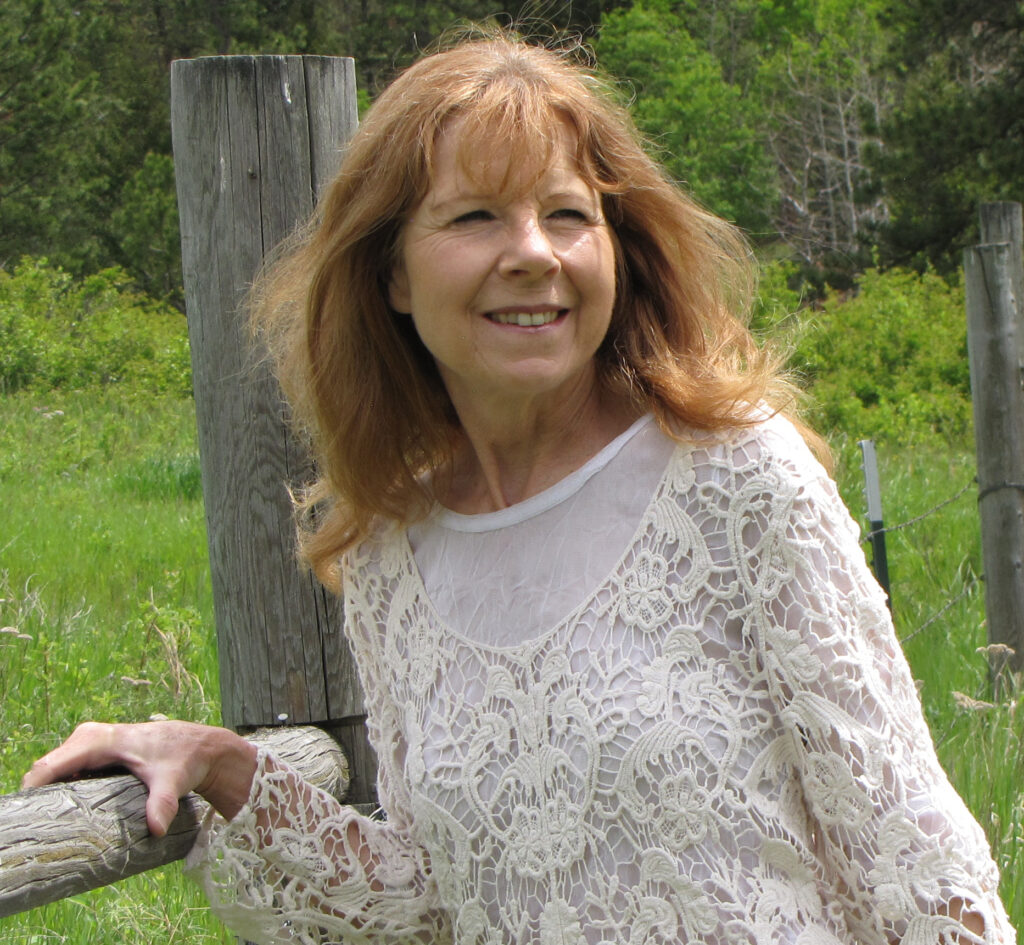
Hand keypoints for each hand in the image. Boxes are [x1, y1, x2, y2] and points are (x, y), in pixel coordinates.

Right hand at [22, 720, 257, 836]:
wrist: (198, 744)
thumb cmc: (183, 759)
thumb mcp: (172, 782)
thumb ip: (162, 803)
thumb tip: (156, 828)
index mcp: (100, 740)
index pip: (50, 765)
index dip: (32, 789)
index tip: (23, 818)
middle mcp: (90, 737)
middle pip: (47, 769)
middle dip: (36, 796)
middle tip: (35, 830)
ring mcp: (90, 743)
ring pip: (55, 769)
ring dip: (47, 793)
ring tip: (46, 825)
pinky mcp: (94, 752)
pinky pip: (66, 769)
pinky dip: (60, 787)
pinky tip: (63, 811)